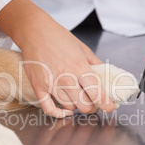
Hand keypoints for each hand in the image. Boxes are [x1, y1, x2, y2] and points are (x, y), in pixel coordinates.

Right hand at [0, 0, 116, 117]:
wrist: (34, 31)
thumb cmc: (58, 37)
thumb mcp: (82, 47)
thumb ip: (95, 63)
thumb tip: (106, 76)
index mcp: (79, 67)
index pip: (97, 94)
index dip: (107, 105)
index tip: (110, 108)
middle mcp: (66, 78)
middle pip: (84, 105)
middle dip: (93, 107)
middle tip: (94, 103)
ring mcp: (51, 84)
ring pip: (69, 107)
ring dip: (77, 107)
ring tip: (78, 99)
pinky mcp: (38, 87)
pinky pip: (49, 109)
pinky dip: (58, 114)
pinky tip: (65, 111)